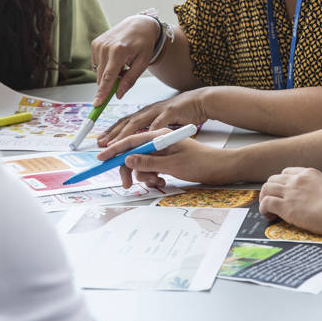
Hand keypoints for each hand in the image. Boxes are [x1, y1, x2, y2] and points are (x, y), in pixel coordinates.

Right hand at [89, 14, 161, 105]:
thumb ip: (130, 80)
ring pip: (98, 72)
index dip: (102, 93)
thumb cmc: (143, 43)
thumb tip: (118, 95)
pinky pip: (96, 64)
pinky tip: (115, 59)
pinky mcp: (94, 43)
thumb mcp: (142, 62)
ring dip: (108, 74)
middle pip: (102, 77)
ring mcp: (98, 44)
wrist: (138, 24)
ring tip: (122, 64)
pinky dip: (105, 67)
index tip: (96, 104)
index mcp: (119, 51)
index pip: (108, 77)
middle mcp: (106, 47)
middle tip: (124, 75)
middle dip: (110, 83)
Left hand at [97, 88, 209, 146]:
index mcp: (146, 114)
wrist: (200, 101)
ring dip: (126, 134)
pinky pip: (160, 122)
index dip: (112, 133)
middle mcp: (149, 112)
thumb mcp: (163, 123)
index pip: (125, 123)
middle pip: (127, 123)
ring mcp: (159, 111)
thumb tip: (139, 143)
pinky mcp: (172, 111)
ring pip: (139, 122)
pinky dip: (151, 131)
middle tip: (102, 146)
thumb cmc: (182, 113)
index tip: (100, 142)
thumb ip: (151, 131)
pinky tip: (145, 139)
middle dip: (113, 135)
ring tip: (117, 145)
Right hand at [98, 128, 233, 188]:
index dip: (114, 150)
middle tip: (127, 185)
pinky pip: (150, 168)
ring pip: (141, 164)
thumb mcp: (173, 164)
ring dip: (144, 176)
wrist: (220, 167)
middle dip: (130, 170)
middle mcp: (158, 140)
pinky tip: (162, 181)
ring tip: (157, 181)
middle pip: (133, 154)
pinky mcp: (166, 159)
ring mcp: (162, 150)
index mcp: (159, 135)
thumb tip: (128, 160)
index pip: (131, 141)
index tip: (101, 158)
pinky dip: (152, 177)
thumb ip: (149, 162)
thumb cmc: (200, 162)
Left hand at [258, 167, 321, 237]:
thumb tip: (315, 198)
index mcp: (309, 173)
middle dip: (271, 190)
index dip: (282, 183)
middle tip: (272, 201)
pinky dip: (264, 209)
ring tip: (269, 209)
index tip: (283, 193)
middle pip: (273, 179)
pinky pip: (266, 203)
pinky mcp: (286, 206)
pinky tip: (270, 216)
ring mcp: (290, 192)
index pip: (286, 172)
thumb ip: (317, 188)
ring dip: (264, 199)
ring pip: (266, 189)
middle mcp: (297, 180)